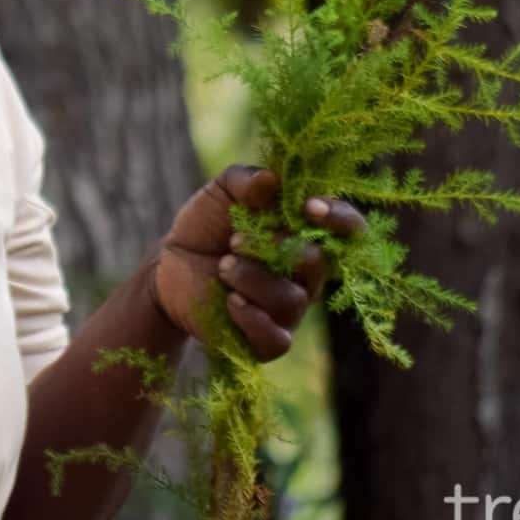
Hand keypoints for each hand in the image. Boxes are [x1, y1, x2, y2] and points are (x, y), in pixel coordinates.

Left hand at [150, 164, 364, 360]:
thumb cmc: (208, 225)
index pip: (349, 230)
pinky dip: (251, 317)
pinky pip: (276, 339)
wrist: (170, 264)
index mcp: (306, 236)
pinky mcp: (266, 341)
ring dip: (251, 278)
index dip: (339, 218)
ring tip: (223, 266)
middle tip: (236, 239)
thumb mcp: (222, 192)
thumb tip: (272, 179)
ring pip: (291, 299)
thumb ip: (247, 180)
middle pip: (318, 263)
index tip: (309, 207)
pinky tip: (229, 300)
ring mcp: (289, 311)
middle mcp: (306, 276)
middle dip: (277, 246)